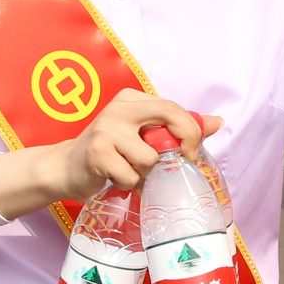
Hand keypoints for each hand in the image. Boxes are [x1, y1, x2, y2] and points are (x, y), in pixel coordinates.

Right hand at [48, 91, 220, 207]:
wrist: (66, 168)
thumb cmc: (110, 153)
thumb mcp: (143, 135)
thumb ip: (177, 127)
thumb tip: (217, 121)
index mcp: (132, 99)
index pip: (173, 107)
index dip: (191, 130)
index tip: (193, 152)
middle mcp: (120, 108)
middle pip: (168, 117)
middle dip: (182, 142)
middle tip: (180, 161)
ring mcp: (106, 129)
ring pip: (150, 157)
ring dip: (145, 174)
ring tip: (129, 171)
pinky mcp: (97, 152)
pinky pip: (131, 175)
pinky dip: (128, 184)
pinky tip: (115, 178)